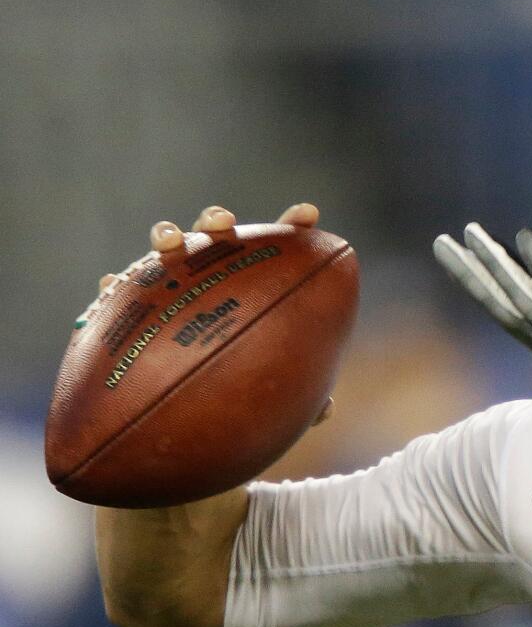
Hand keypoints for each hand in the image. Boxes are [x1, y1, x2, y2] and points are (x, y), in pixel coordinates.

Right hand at [88, 202, 333, 425]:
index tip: (308, 214)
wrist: (187, 406)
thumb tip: (325, 411)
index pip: (280, 248)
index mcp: (255, 282)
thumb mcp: (274, 396)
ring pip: (168, 249)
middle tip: (222, 224)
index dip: (294, 227)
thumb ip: (299, 398)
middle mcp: (213, 272)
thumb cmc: (243, 390)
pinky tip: (111, 286)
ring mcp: (174, 282)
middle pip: (217, 234)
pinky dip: (116, 285)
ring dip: (167, 236)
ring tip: (168, 241)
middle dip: (217, 220)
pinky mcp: (135, 303)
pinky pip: (121, 290)